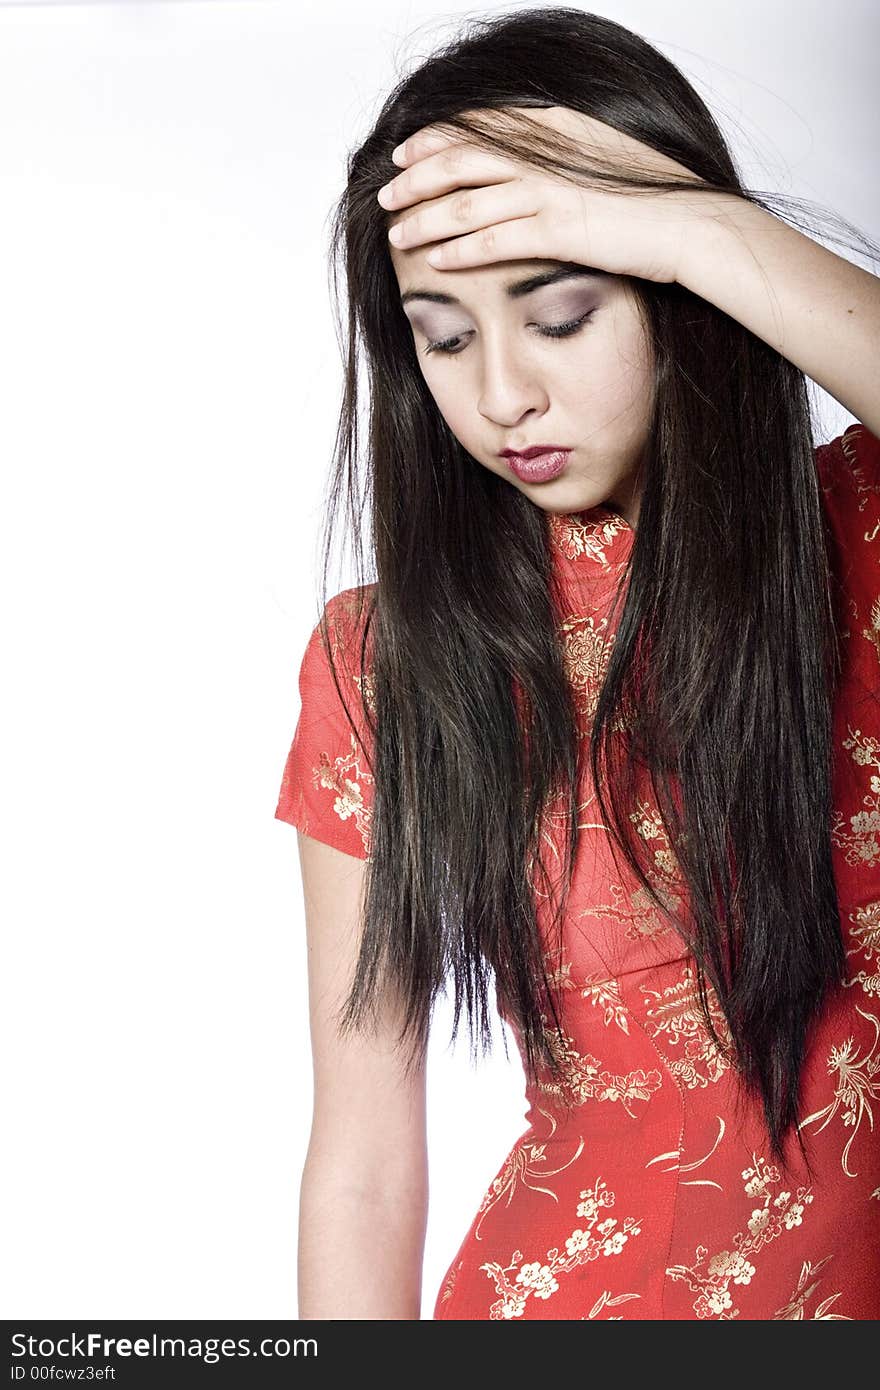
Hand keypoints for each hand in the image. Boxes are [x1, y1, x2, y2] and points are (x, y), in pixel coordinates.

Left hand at [378, 106, 721, 284]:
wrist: (691, 224)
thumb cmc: (656, 199)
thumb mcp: (605, 160)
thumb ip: (565, 156)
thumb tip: (537, 164)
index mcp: (555, 127)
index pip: (478, 126)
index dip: (435, 139)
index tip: (407, 153)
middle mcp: (545, 154)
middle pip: (460, 159)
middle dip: (416, 178)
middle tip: (388, 195)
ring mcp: (549, 192)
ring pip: (466, 201)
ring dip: (426, 218)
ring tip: (397, 235)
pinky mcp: (557, 231)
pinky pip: (493, 240)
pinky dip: (459, 249)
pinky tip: (436, 260)